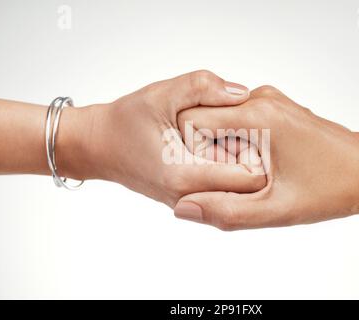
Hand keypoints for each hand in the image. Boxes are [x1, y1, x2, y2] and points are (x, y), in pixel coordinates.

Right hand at [61, 71, 265, 206]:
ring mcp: (189, 201)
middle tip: (244, 130)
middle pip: (249, 186)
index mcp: (184, 175)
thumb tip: (242, 93)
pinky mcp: (188, 197)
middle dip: (254, 157)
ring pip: (238, 190)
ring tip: (231, 137)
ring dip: (241, 162)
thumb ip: (202, 87)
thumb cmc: (126, 121)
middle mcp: (189, 196)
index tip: (250, 128)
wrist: (100, 146)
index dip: (259, 149)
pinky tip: (219, 145)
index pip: (250, 176)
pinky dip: (229, 167)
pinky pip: (223, 188)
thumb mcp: (161, 94)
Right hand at [176, 85, 358, 229]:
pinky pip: (237, 121)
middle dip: (206, 153)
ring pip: (218, 120)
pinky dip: (236, 143)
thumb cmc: (332, 187)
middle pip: (203, 118)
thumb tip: (182, 208)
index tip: (209, 176)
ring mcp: (268, 99)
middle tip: (237, 181)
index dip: (189, 153)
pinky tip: (259, 164)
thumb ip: (226, 210)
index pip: (190, 121)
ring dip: (222, 149)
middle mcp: (260, 98)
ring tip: (253, 174)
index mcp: (258, 117)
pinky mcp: (272, 107)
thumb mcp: (276, 209)